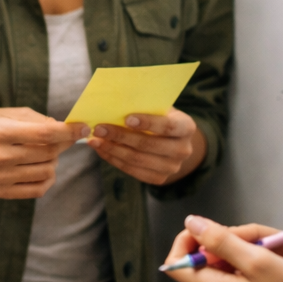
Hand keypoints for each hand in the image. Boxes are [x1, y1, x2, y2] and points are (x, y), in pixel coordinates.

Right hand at [0, 107, 83, 198]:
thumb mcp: (7, 113)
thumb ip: (38, 120)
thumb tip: (66, 130)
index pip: (44, 134)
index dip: (68, 131)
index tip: (83, 127)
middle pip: (48, 153)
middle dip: (62, 144)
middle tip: (62, 138)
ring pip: (47, 171)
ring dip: (53, 160)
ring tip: (43, 152)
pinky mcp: (1, 191)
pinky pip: (38, 189)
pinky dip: (47, 177)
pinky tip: (41, 167)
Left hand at [86, 108, 202, 184]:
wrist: (173, 140)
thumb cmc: (160, 117)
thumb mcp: (158, 107)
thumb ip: (144, 105)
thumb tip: (116, 102)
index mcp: (187, 127)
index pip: (168, 126)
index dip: (148, 122)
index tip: (127, 118)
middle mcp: (183, 150)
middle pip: (149, 145)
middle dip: (121, 136)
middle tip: (100, 128)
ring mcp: (172, 167)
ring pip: (138, 160)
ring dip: (113, 149)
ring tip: (95, 140)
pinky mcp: (159, 179)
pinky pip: (133, 171)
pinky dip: (114, 159)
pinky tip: (102, 150)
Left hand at [163, 215, 282, 281]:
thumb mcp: (258, 260)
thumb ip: (221, 240)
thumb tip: (191, 223)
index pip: (176, 264)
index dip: (188, 241)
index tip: (210, 230)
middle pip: (198, 275)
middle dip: (215, 254)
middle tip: (246, 244)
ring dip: (230, 271)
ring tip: (262, 264)